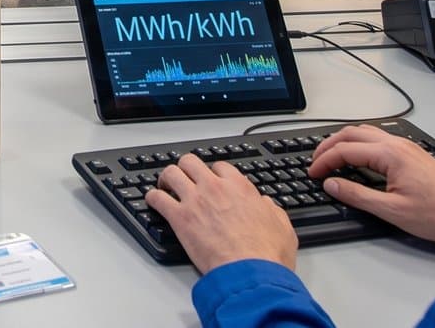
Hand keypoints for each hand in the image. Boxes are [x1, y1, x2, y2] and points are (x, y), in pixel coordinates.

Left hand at [147, 154, 297, 274]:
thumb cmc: (266, 254)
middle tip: (184, 178)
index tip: (210, 179)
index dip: (213, 172)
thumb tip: (265, 205)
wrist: (251, 272)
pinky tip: (153, 201)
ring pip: (171, 173)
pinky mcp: (179, 218)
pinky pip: (157, 198)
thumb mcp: (282, 226)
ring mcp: (194, 200)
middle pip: (190, 162)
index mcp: (239, 187)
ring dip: (166, 178)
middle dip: (186, 168)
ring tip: (165, 186)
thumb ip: (272, 210)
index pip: (220, 166)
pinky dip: (152, 198)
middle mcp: (214, 188)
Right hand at [308, 125, 434, 246]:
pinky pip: (379, 139)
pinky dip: (360, 144)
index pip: (346, 149)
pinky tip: (357, 158)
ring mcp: (407, 147)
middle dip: (329, 145)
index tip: (313, 173)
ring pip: (366, 133)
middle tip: (316, 162)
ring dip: (344, 142)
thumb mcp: (392, 210)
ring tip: (331, 158)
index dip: (324, 161)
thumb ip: (357, 195)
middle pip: (353, 133)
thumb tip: (331, 184)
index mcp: (391, 155)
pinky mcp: (413, 154)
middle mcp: (398, 144)